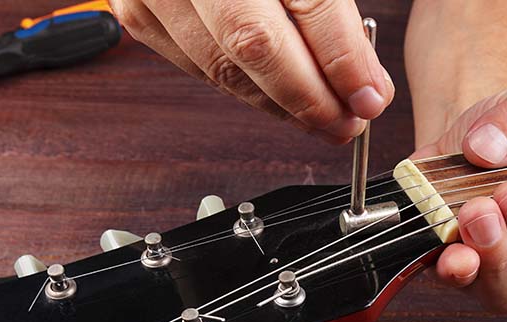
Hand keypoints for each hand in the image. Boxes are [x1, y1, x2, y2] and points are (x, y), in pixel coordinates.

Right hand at [110, 0, 394, 142]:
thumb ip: (334, 7)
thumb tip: (366, 82)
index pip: (306, 1)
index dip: (342, 59)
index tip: (370, 98)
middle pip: (255, 44)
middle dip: (310, 98)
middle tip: (347, 124)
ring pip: (222, 67)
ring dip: (279, 104)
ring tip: (321, 119)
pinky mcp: (136, 7)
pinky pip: (195, 65)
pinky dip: (241, 89)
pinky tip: (276, 98)